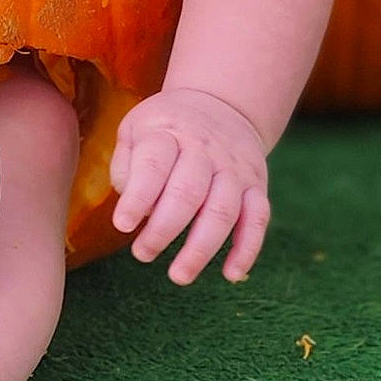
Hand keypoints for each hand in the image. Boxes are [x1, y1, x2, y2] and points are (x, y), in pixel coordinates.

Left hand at [108, 87, 270, 283]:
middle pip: (188, 192)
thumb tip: (133, 210)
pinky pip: (257, 219)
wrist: (221, 105)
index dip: (138, 198)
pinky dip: (247, 248)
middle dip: (164, 230)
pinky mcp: (256, 186)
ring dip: (201, 248)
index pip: (153, 166)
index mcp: (169, 132)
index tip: (122, 225)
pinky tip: (230, 274)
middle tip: (142, 254)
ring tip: (179, 275)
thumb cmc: (166, 128)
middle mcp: (206, 150)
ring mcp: (235, 169)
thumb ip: (126, 166)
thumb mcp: (136, 129)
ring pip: (223, 211)